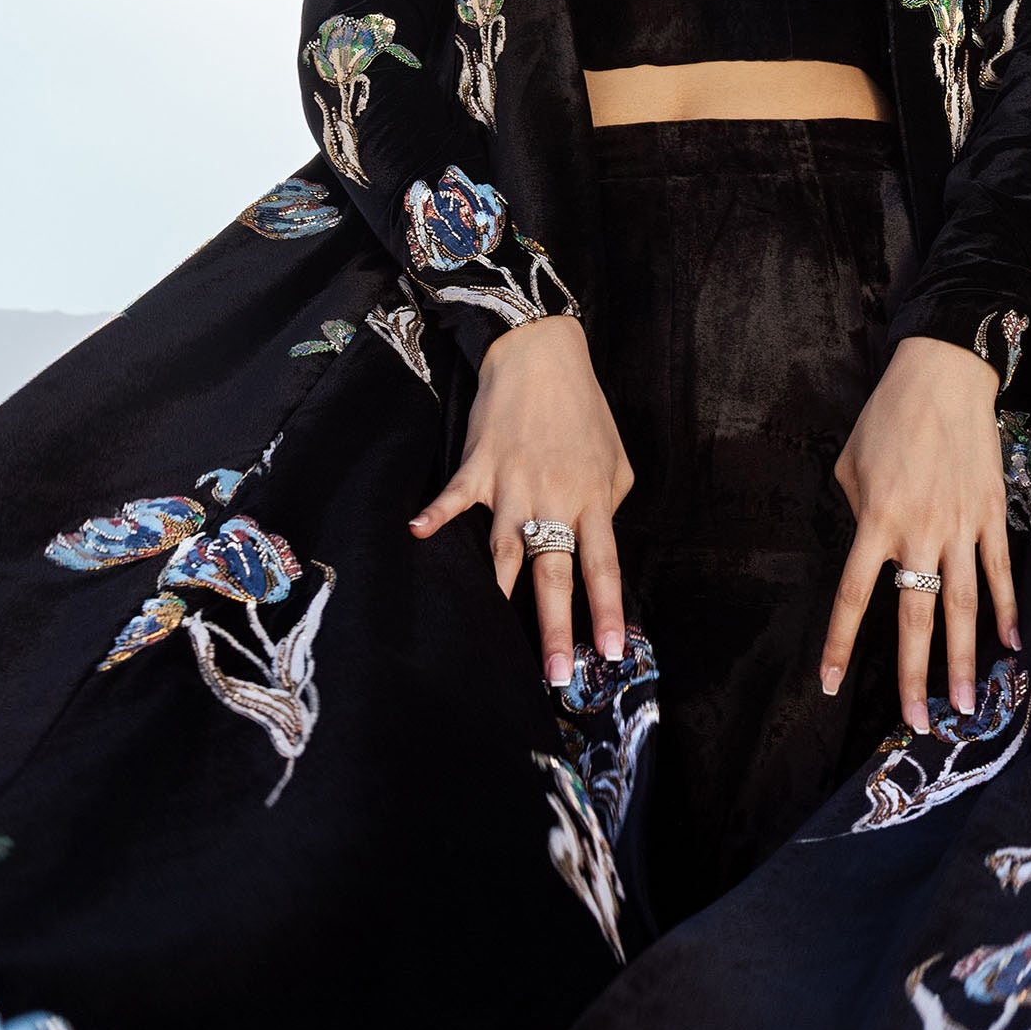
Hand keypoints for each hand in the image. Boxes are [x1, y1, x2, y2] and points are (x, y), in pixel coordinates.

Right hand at [408, 314, 634, 688]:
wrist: (542, 355)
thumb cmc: (583, 411)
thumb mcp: (615, 459)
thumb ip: (607, 505)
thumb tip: (595, 541)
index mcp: (593, 499)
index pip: (603, 566)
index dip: (608, 611)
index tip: (611, 652)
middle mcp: (554, 498)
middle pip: (554, 573)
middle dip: (556, 627)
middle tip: (554, 675)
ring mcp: (513, 483)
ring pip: (505, 550)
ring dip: (500, 594)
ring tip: (489, 640)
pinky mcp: (479, 466)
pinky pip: (454, 497)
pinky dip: (434, 515)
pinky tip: (415, 535)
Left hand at [820, 335, 1019, 731]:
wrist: (943, 376)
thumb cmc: (887, 417)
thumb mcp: (850, 464)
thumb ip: (856, 514)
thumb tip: (874, 551)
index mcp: (875, 521)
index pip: (852, 596)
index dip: (839, 643)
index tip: (829, 683)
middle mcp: (919, 531)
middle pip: (915, 617)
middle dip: (914, 675)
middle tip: (919, 721)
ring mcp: (959, 526)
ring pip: (963, 606)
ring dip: (966, 659)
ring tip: (967, 705)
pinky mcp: (990, 514)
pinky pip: (998, 572)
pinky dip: (1006, 610)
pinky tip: (1012, 645)